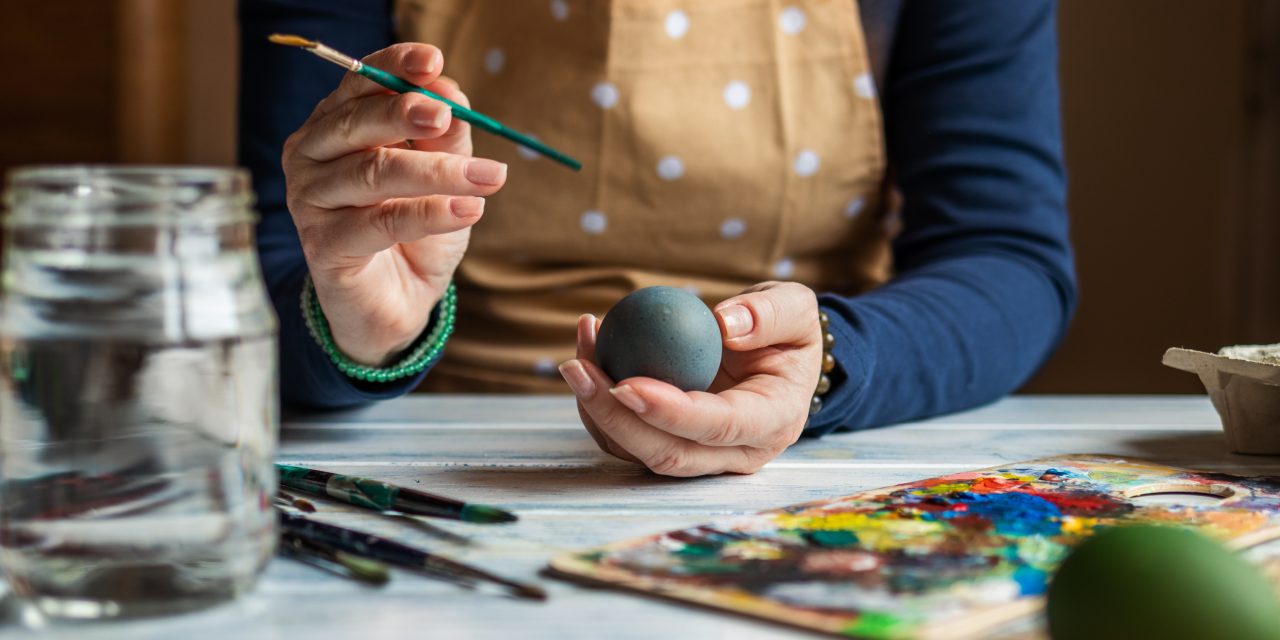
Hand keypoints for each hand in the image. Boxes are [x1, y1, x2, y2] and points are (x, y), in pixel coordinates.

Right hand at [282, 43, 506, 365]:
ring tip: (490, 177)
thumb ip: (444, 136)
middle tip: (448, 115)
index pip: (359, 82)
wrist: (397, 301)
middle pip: (358, 123)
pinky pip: (381, 222)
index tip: (433, 60)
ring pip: (374, 173)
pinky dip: (429, 214)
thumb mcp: (441, 176)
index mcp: (335, 124)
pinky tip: (469, 211)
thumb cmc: (414, 228)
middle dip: (407, 113)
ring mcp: (310, 200)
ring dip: (438, 172)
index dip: (394, 66)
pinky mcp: (323, 246)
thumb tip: (452, 93)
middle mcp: (311, 154)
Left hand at [558, 282, 822, 476]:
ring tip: (576, 354)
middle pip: (668, 453)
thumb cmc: (786, 332)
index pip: (718, 427)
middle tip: (577, 369)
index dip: (669, 412)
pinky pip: (626, 437)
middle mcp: (737, 453)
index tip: (625, 382)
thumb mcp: (793, 309)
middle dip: (614, 418)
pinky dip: (600, 401)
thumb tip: (724, 324)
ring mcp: (702, 457)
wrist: (778, 357)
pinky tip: (588, 353)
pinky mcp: (673, 447)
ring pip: (638, 451)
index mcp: (773, 422)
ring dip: (596, 409)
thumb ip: (769, 314)